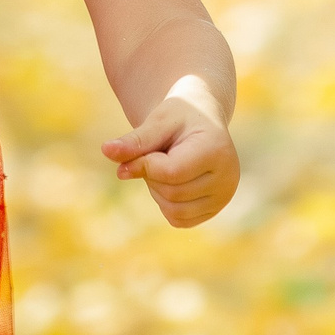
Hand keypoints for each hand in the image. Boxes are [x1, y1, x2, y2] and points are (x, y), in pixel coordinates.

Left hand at [102, 83, 239, 228]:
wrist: (202, 118)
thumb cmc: (180, 115)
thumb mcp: (158, 120)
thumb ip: (135, 140)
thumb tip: (106, 151)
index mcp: (217, 150)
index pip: (172, 172)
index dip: (144, 166)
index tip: (131, 153)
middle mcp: (228, 178)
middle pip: (172, 193)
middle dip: (152, 175)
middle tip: (155, 153)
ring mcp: (224, 197)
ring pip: (174, 210)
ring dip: (157, 190)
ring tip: (165, 164)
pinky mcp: (214, 209)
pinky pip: (178, 219)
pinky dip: (166, 203)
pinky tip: (172, 180)